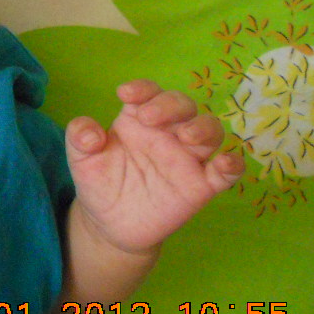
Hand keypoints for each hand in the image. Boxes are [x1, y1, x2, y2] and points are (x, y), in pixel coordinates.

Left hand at [65, 80, 243, 255]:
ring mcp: (187, 157)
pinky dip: (233, 164)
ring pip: (210, 130)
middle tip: (149, 118)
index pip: (148, 93)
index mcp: (138, 119)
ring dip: (204, 127)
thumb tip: (91, 133)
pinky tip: (224, 163)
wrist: (110, 224)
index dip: (142, 89)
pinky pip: (227, 171)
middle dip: (170, 105)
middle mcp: (167, 132)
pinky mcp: (202, 185)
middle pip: (182, 105)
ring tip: (186, 136)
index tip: (125, 95)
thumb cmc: (100, 182)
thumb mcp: (81, 159)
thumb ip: (80, 138)